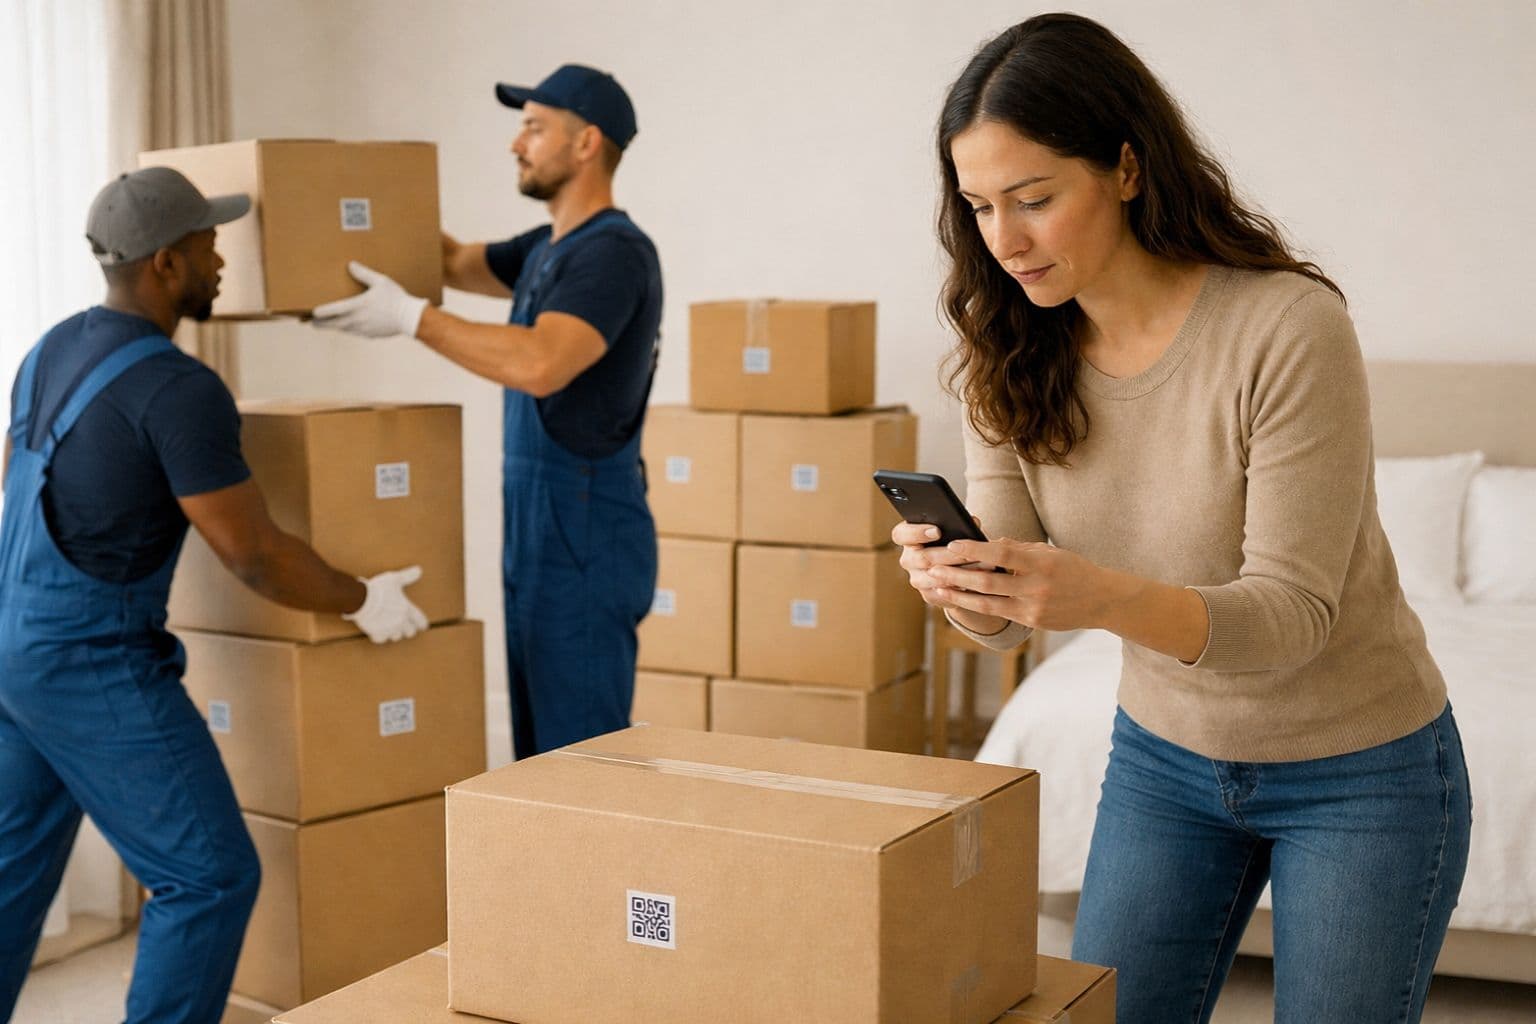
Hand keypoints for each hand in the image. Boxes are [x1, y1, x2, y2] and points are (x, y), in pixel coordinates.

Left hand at [312, 262, 427, 337]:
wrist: (410, 318)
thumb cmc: (396, 298)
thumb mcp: (380, 281)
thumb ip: (364, 274)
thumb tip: (351, 265)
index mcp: (357, 306)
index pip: (333, 310)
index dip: (321, 313)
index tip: (312, 313)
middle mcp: (357, 320)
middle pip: (333, 324)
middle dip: (321, 324)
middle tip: (312, 323)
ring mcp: (363, 329)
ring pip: (344, 329)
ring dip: (334, 327)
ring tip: (327, 324)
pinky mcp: (370, 335)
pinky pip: (355, 332)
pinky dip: (349, 329)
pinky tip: (349, 326)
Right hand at [343, 565, 428, 642]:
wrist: (361, 599)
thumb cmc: (379, 589)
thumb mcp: (394, 579)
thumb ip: (407, 576)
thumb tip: (419, 570)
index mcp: (407, 609)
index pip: (420, 620)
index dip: (422, 624)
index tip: (423, 626)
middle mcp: (400, 621)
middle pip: (409, 632)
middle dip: (408, 629)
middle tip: (405, 627)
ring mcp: (389, 629)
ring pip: (396, 637)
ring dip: (394, 633)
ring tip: (391, 628)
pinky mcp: (377, 633)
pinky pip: (381, 639)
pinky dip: (380, 637)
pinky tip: (378, 633)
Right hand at [892, 521, 1001, 611]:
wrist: (957, 565)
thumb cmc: (954, 539)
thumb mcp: (954, 528)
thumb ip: (959, 524)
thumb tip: (973, 522)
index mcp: (908, 538)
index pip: (901, 535)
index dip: (917, 532)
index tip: (937, 531)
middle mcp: (908, 559)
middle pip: (922, 558)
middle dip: (948, 555)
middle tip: (969, 552)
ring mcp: (917, 579)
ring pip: (934, 579)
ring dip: (959, 573)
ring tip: (981, 567)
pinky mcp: (929, 595)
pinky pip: (942, 595)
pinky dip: (959, 589)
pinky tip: (976, 583)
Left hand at [929, 538, 1113, 631]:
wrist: (1102, 600)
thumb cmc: (1072, 569)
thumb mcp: (1048, 552)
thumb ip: (1017, 550)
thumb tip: (985, 545)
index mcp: (1042, 563)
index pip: (1002, 555)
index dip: (975, 550)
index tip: (952, 544)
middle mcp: (1037, 587)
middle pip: (988, 582)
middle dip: (957, 575)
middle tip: (932, 567)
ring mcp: (1034, 608)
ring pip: (987, 604)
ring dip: (958, 595)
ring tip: (936, 586)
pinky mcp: (1032, 622)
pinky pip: (998, 614)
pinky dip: (975, 606)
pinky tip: (958, 600)